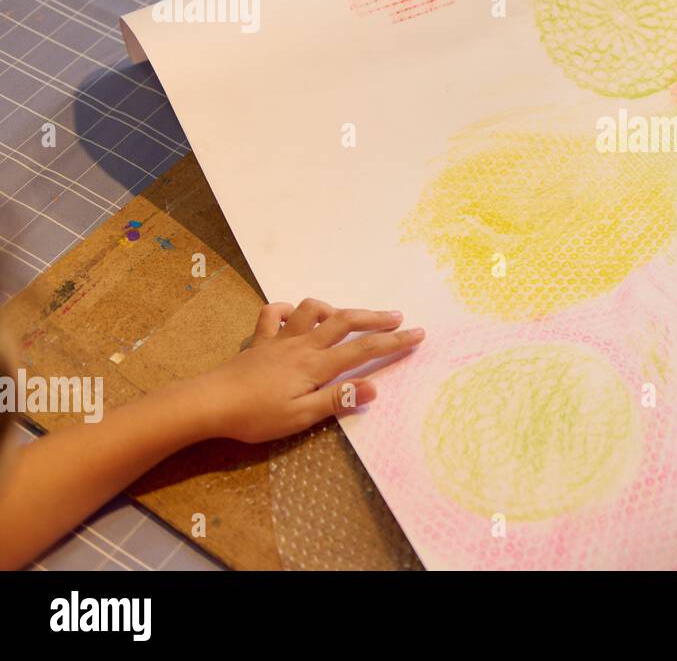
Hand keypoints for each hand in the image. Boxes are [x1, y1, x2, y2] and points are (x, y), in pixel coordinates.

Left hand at [188, 299, 424, 442]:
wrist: (208, 403)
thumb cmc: (255, 416)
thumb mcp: (300, 417)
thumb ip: (337, 399)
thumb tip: (375, 388)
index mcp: (316, 365)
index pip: (363, 350)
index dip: (393, 342)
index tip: (418, 334)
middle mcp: (302, 345)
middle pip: (345, 321)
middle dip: (374, 318)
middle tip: (397, 318)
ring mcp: (279, 339)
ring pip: (312, 310)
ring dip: (334, 309)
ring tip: (346, 317)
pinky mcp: (259, 341)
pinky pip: (274, 314)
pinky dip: (288, 310)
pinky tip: (295, 317)